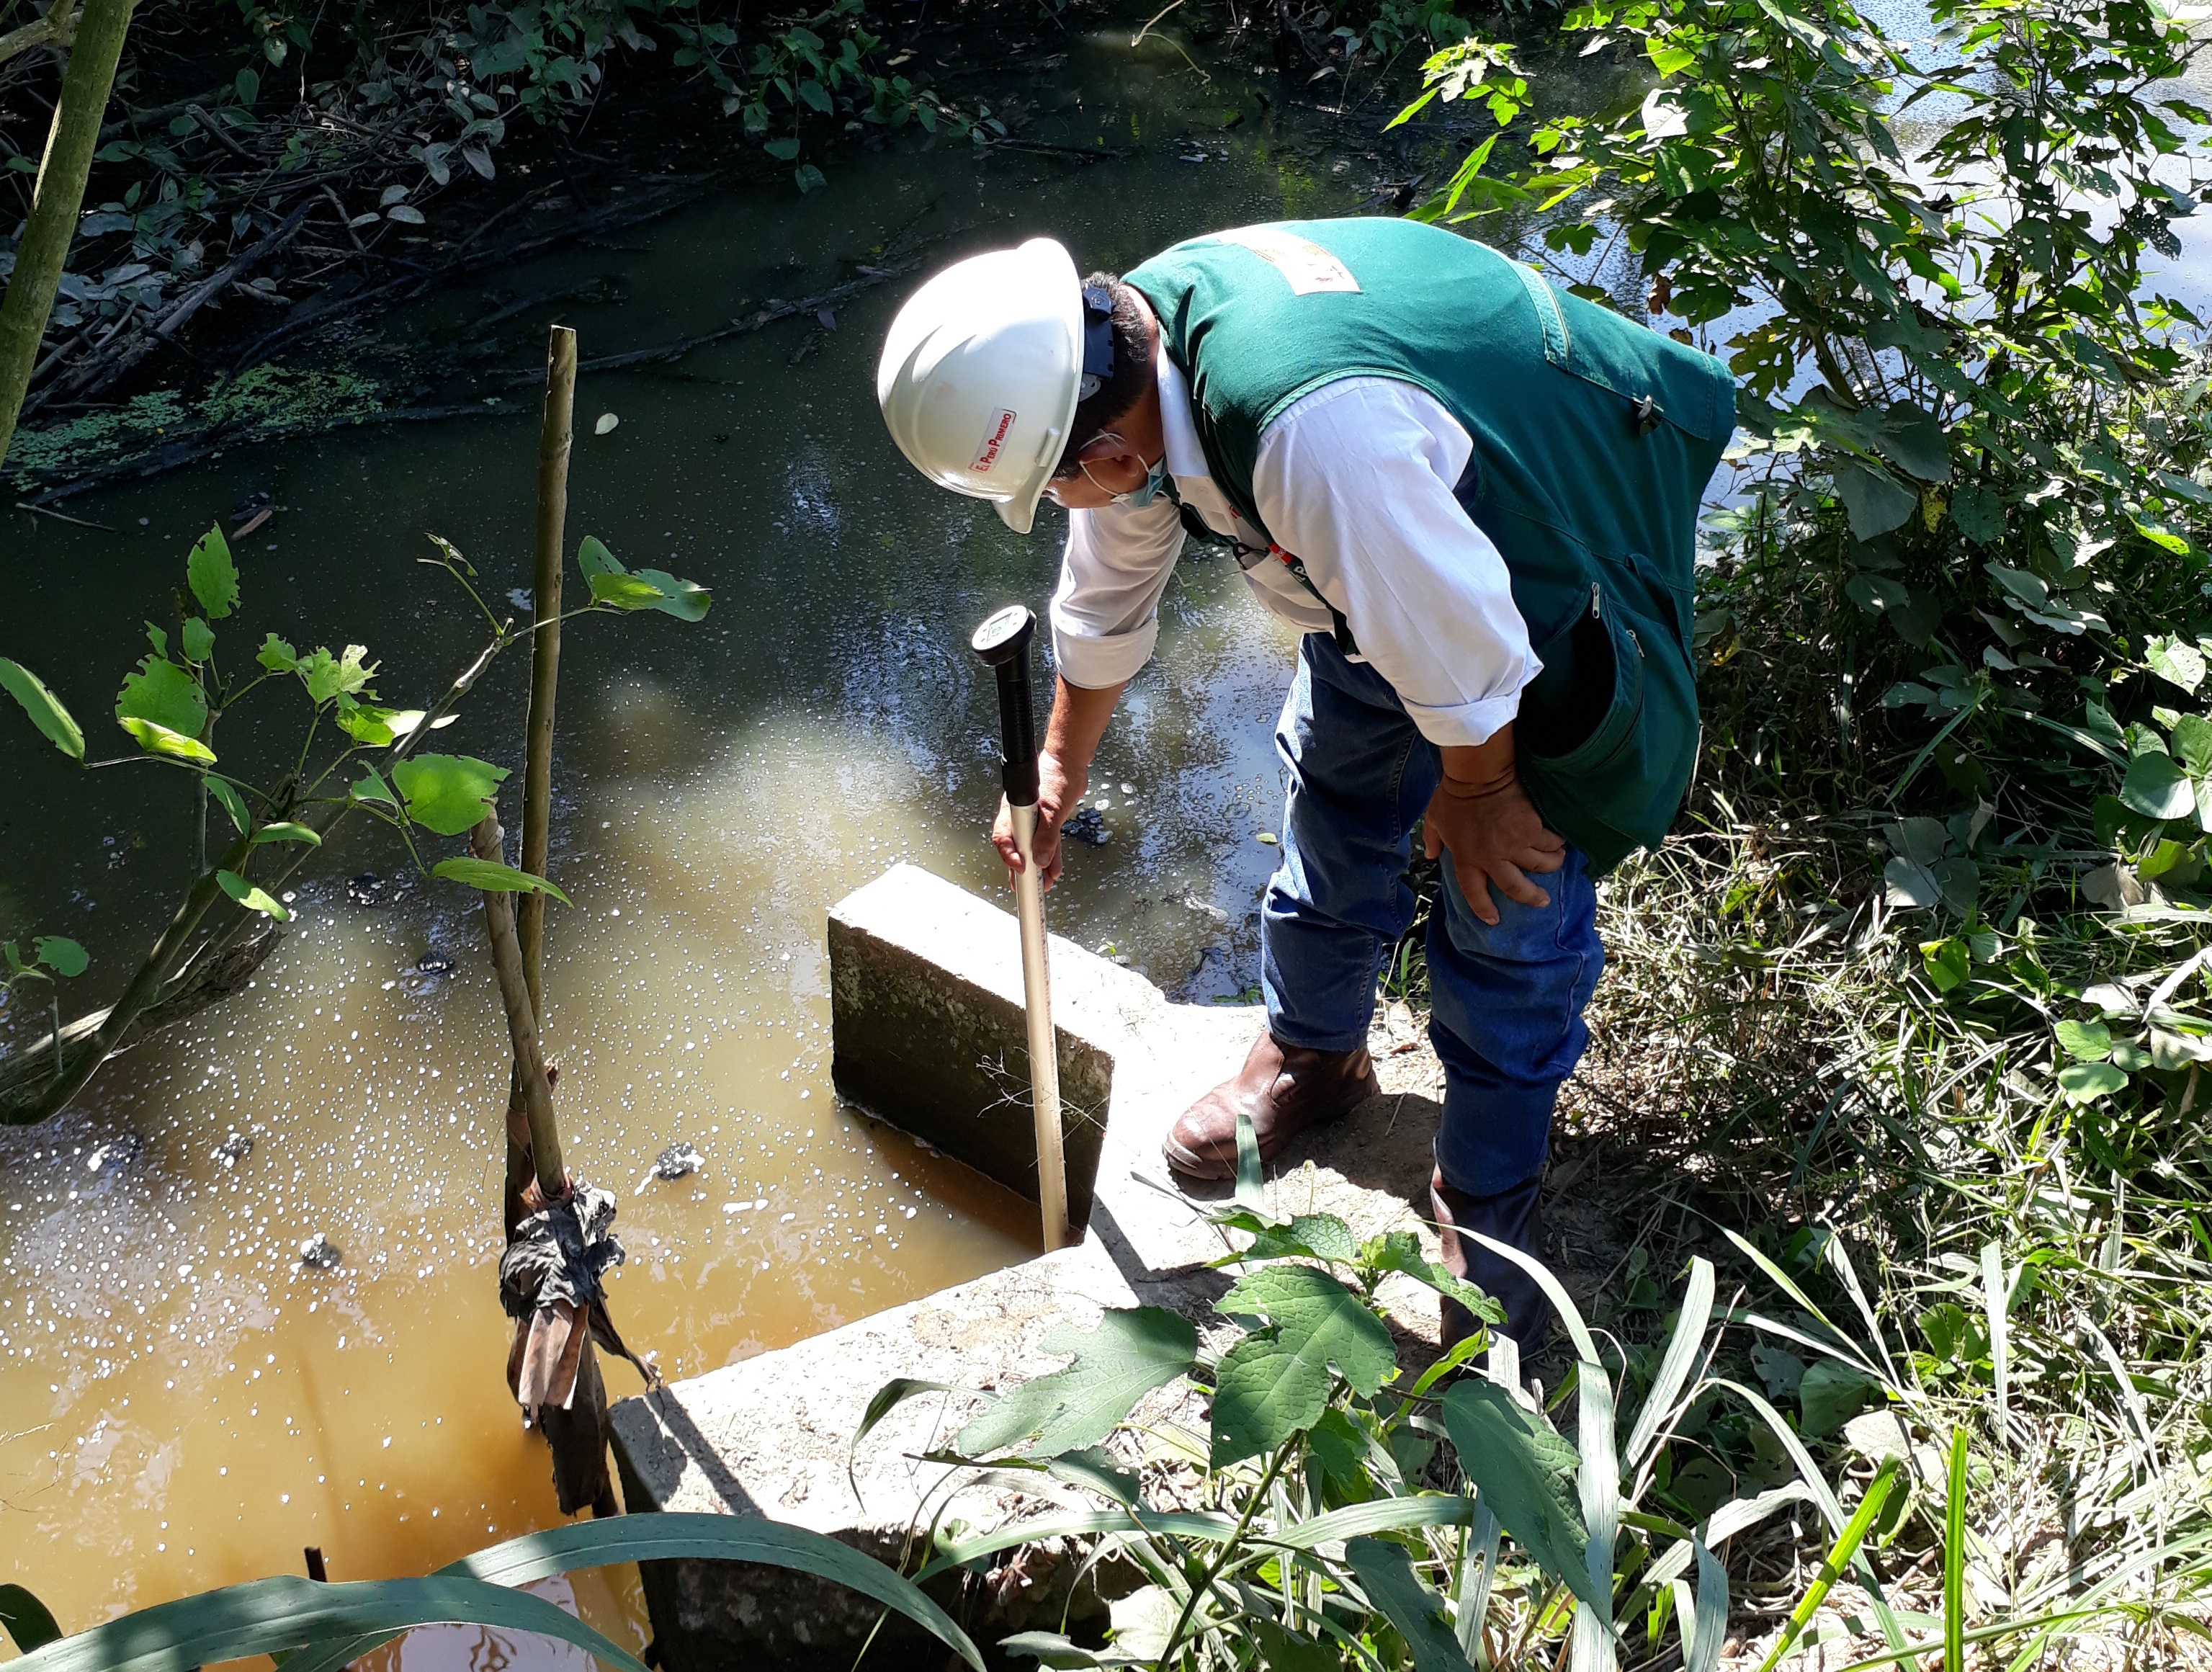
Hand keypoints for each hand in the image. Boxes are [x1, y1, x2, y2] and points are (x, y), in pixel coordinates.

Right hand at [993, 752, 1085, 890]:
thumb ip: (1047, 836)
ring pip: (1032, 850)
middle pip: (1016, 849)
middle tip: (1026, 890)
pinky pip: (1046, 845)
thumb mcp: (1052, 809)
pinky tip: (1053, 871)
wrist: (1070, 763)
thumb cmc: (1055, 776)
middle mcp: (1020, 818)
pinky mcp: (1047, 822)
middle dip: (1021, 871)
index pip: (1004, 839)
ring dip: (1038, 868)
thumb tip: (1040, 859)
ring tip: (1043, 885)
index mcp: (1013, 812)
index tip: (1020, 869)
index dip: (1009, 856)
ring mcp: (1033, 821)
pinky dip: (1050, 858)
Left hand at [1422, 773, 1565, 926]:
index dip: (1484, 908)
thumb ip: (1432, 839)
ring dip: (1550, 864)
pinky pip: (1551, 840)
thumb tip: (1430, 854)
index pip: (1474, 892)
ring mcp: (1516, 843)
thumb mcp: (1434, 819)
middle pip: (1517, 887)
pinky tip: (1560, 840)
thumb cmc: (1453, 794)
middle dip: (1532, 897)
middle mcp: (1493, 856)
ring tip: (1555, 861)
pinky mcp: (1533, 827)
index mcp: (1467, 858)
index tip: (1493, 920)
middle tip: (1542, 901)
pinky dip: (1557, 841)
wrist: (1478, 772)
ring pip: (1542, 863)